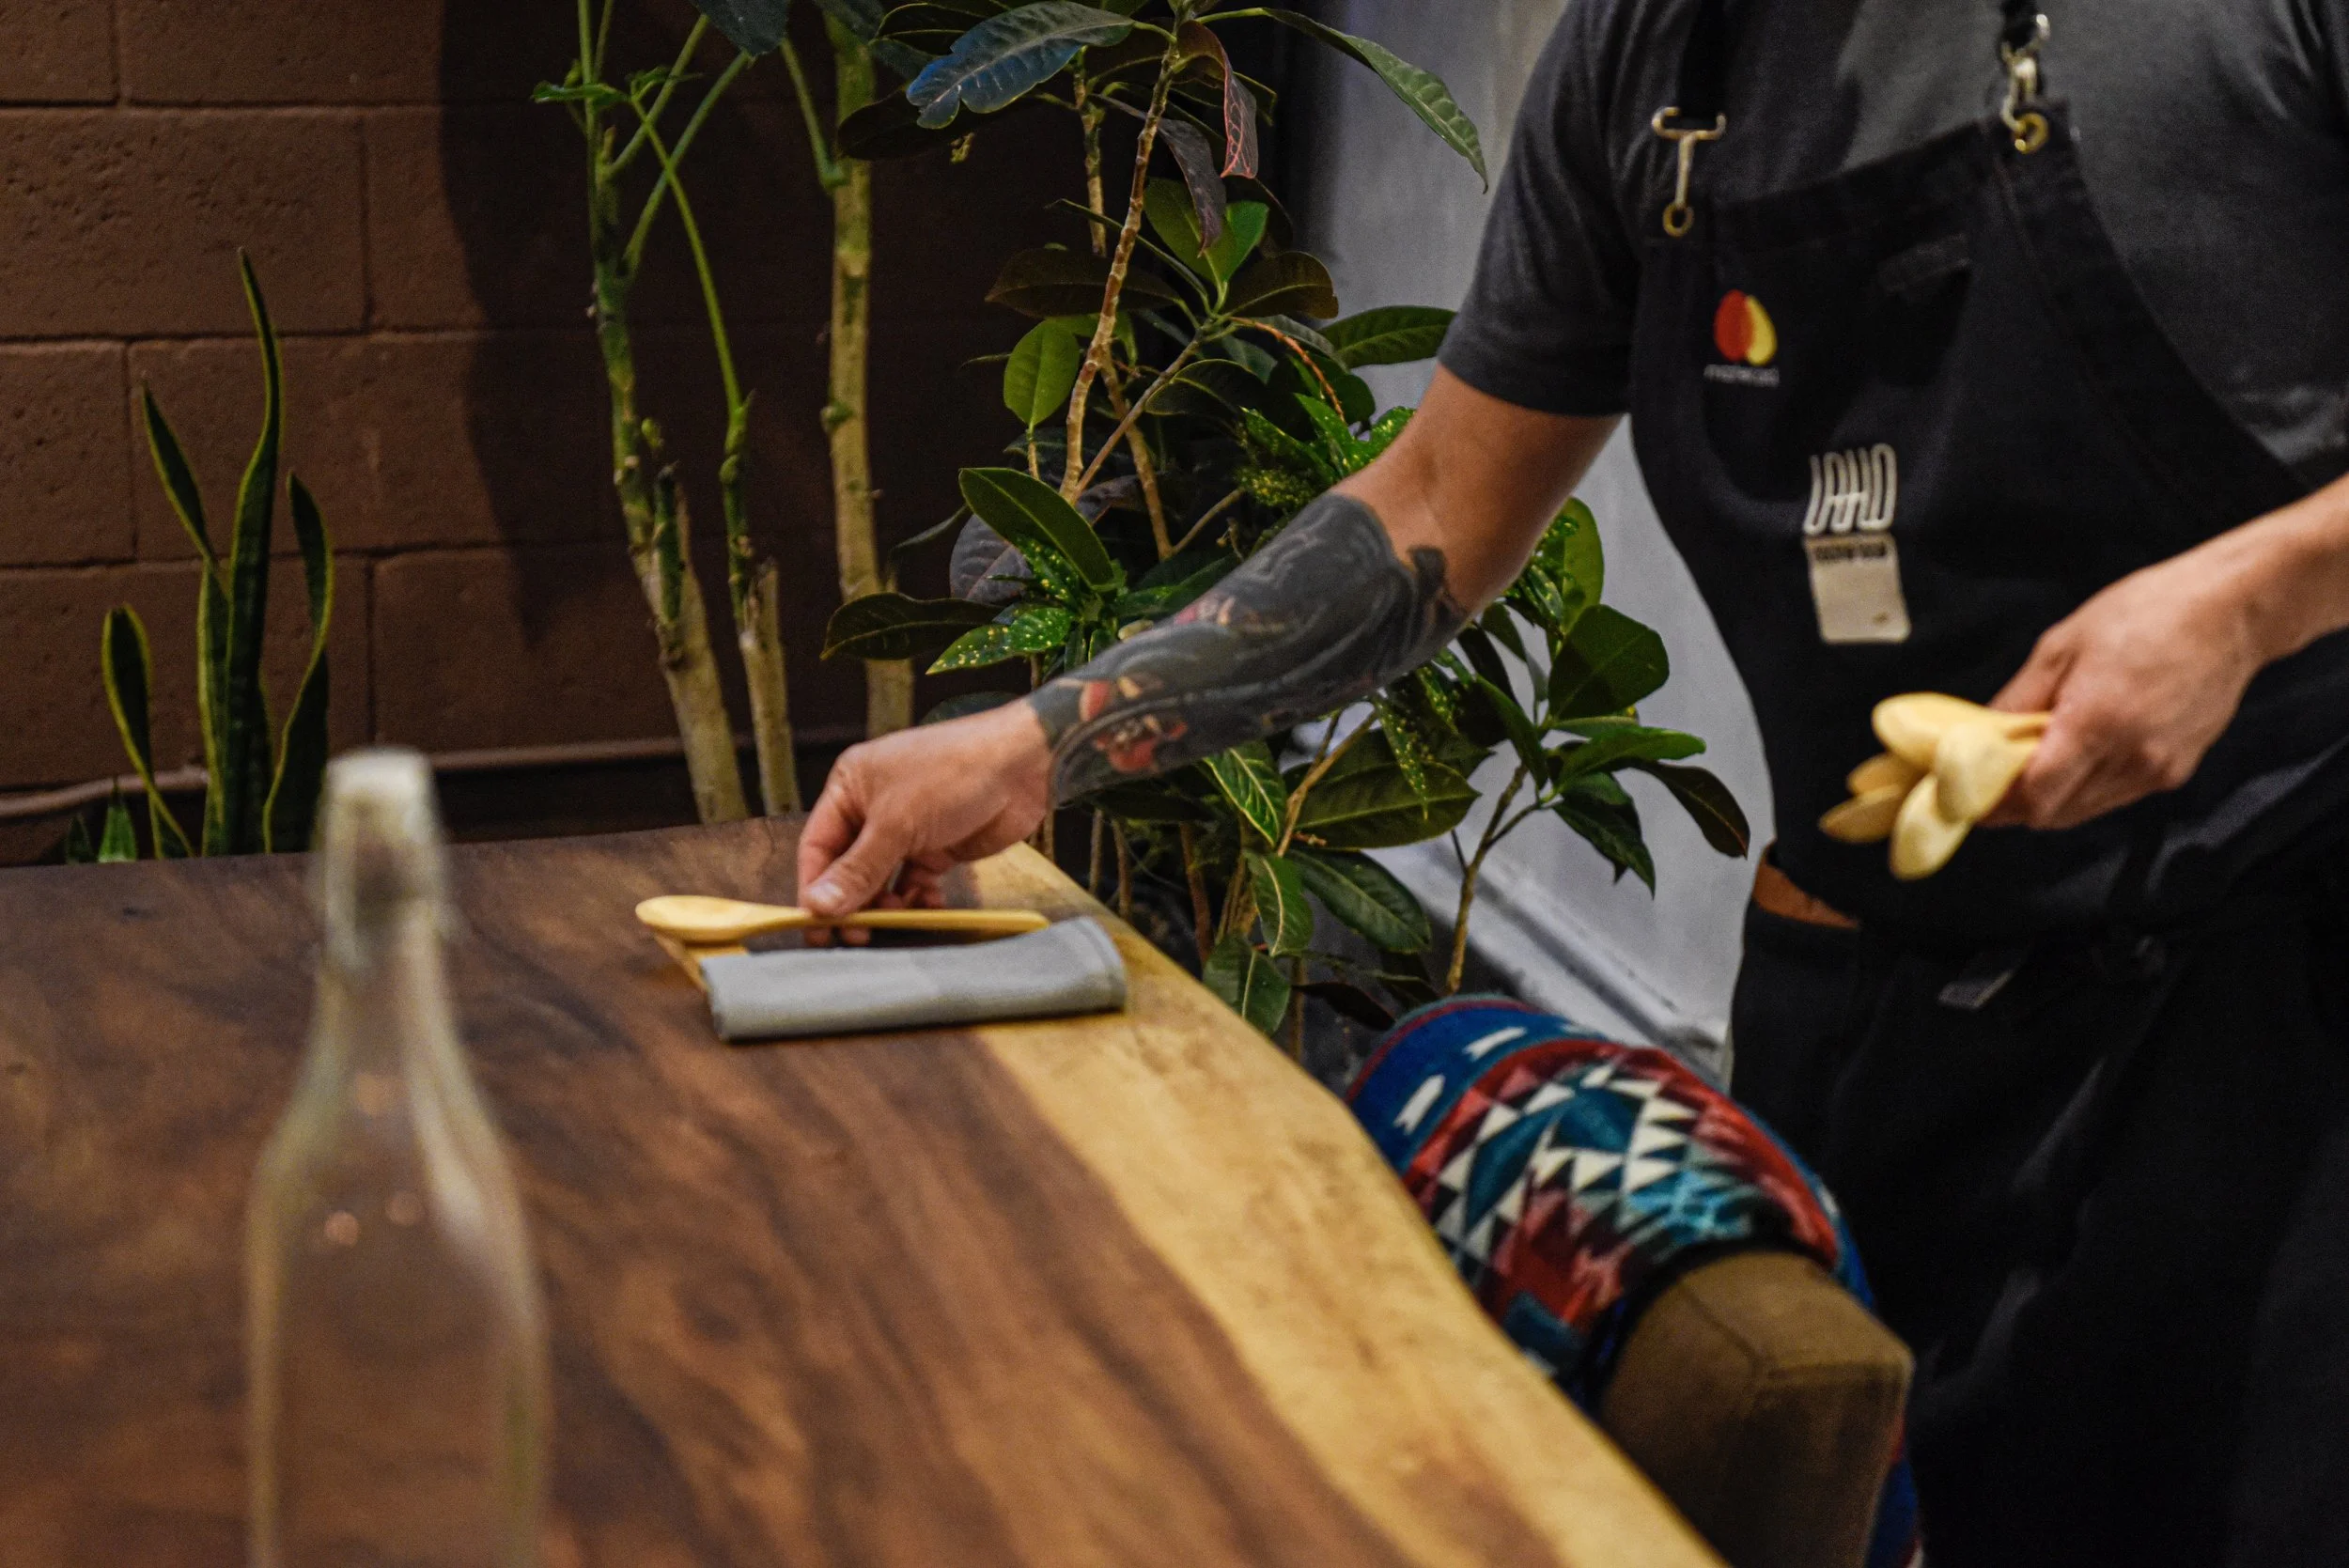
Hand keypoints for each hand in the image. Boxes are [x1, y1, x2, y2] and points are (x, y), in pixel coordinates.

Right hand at [795, 701, 1052, 925]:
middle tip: (856, 933)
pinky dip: (918, 897)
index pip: (818, 846)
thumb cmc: (955, 772)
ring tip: (897, 916)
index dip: (815, 887)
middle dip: (853, 900)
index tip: (815, 924)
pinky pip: (914, 881)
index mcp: (851, 786)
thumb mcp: (897, 824)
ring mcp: (907, 828)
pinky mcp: (937, 845)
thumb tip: (820, 905)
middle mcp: (874, 806)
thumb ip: (858, 869)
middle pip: (848, 866)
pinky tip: (928, 904)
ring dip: (887, 902)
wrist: (1023, 765)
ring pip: (882, 878)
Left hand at [1987, 548, 2268, 830]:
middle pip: (2054, 814)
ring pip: (2084, 810)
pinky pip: (2116, 796)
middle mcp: (2131, 757)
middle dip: (2016, 805)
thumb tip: (1977, 737)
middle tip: (1988, 781)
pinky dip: (2086, 787)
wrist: (2233, 611)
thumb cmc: (2147, 613)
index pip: (2034, 797)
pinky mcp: (2177, 771)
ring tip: (2030, 763)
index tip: (1967, 795)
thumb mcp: (2062, 645)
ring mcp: (2158, 769)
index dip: (1995, 804)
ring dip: (2051, 798)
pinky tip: (2078, 754)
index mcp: (2096, 723)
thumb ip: (2018, 700)